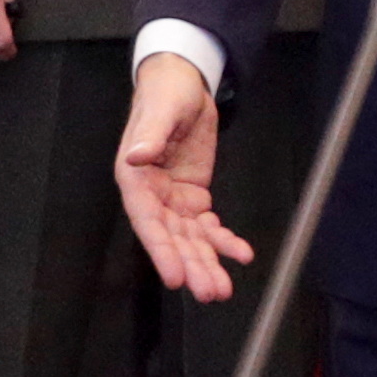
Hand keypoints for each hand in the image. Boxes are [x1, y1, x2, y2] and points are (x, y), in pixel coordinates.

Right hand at [115, 53, 250, 302]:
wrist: (184, 84)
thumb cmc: (165, 94)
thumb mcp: (161, 110)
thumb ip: (150, 135)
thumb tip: (136, 157)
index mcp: (135, 179)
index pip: (147, 222)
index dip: (160, 251)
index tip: (175, 277)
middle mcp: (152, 196)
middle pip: (171, 239)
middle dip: (190, 266)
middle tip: (209, 292)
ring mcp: (174, 200)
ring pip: (190, 240)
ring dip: (206, 263)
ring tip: (223, 289)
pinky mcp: (194, 197)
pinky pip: (208, 227)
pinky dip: (224, 241)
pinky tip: (241, 254)